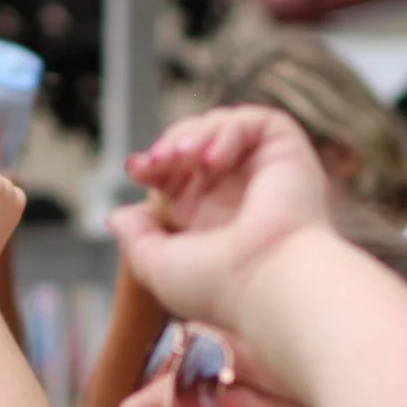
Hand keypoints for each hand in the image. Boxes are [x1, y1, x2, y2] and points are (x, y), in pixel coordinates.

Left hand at [108, 106, 333, 332]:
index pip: (178, 173)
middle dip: (170, 146)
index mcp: (212, 216)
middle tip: (155, 162)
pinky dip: (226, 133)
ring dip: (193, 136)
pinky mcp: (288, 152)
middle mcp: (241, 191)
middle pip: (196, 142)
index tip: (136, 169)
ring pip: (220, 127)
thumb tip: (118, 214)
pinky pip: (251, 121)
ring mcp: (266, 171)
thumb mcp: (158, 264)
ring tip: (182, 158)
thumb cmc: (218, 284)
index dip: (155, 164)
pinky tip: (213, 160)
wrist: (267, 283)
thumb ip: (137, 237)